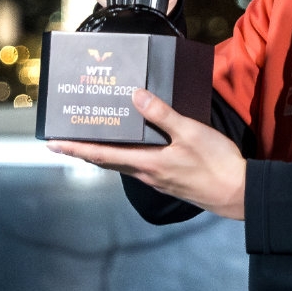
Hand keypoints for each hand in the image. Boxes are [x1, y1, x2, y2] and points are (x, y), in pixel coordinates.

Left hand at [48, 88, 245, 219]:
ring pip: (124, 164)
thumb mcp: (189, 132)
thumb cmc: (215, 163)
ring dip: (106, 152)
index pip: (101, 155)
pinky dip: (128, 155)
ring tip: (96, 138)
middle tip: (66, 139)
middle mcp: (147, 174)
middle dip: (85, 150)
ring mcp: (158, 180)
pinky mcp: (170, 181)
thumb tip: (134, 97)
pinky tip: (135, 146)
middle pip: (108, 161)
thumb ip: (162, 114)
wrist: (239, 194)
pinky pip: (140, 166)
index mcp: (146, 163)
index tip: (52, 144)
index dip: (75, 148)